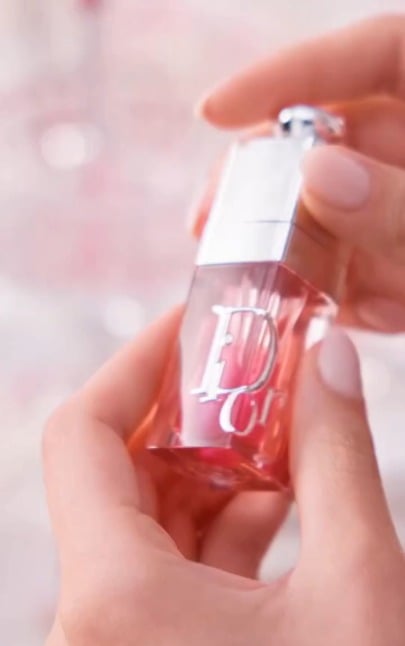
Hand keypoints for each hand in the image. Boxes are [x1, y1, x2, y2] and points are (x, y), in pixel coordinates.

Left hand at [40, 307, 404, 645]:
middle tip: (253, 368)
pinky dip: (215, 523)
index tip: (194, 325)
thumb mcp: (356, 584)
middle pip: (115, 474)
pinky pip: (165, 568)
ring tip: (281, 426)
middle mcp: (88, 629)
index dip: (137, 363)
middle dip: (188, 412)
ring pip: (143, 520)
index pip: (82, 435)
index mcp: (116, 601)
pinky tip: (280, 496)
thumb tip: (329, 362)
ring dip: (210, 467)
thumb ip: (338, 455)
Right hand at [192, 13, 404, 332]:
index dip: (287, 77)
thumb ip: (398, 202)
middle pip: (326, 149)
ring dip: (286, 256)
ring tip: (245, 286)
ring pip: (329, 222)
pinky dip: (334, 303)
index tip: (213, 111)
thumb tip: (317, 174)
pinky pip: (356, 281)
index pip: (370, 57)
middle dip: (262, 187)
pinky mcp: (401, 275)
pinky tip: (332, 321)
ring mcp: (400, 220)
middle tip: (207, 224)